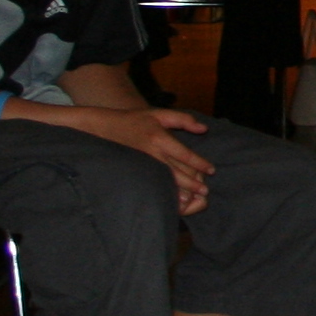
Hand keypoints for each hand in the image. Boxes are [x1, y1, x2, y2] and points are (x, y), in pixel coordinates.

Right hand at [85, 106, 213, 213]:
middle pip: (176, 172)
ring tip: (192, 201)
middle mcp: (151, 153)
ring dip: (179, 191)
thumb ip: (183, 120)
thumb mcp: (159, 114)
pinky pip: (152, 184)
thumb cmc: (135, 120)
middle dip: (192, 183)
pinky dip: (163, 193)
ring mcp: (142, 164)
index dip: (199, 163)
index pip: (184, 154)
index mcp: (159, 138)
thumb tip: (204, 129)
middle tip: (205, 192)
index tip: (211, 170)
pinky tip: (171, 201)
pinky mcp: (135, 171)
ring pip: (164, 181)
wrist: (104, 128)